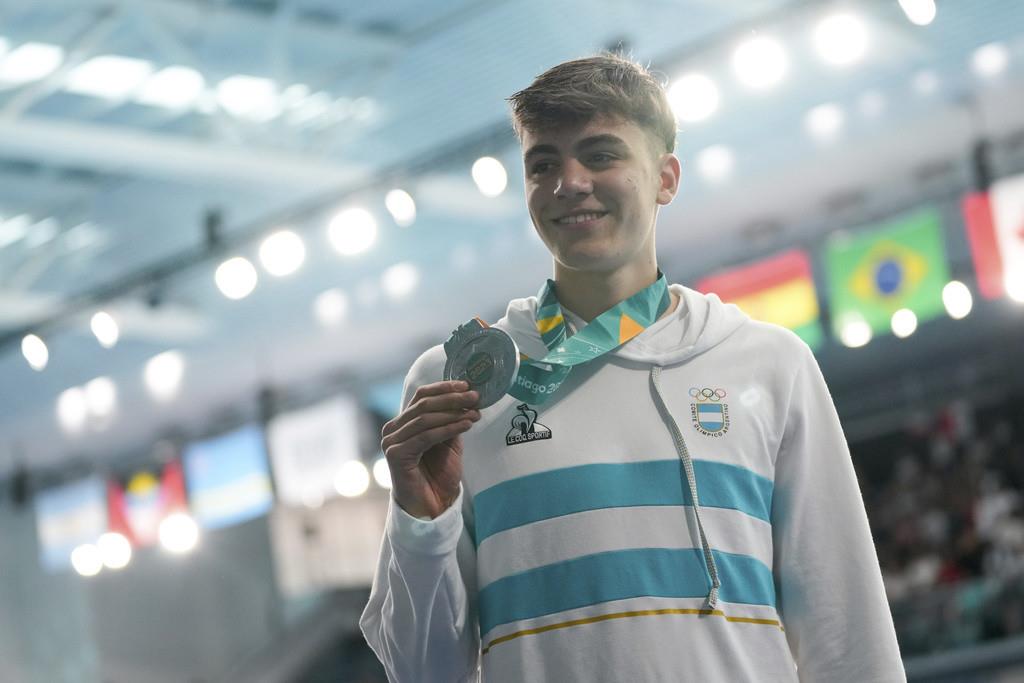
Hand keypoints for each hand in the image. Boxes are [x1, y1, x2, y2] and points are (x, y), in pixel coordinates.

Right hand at [381, 380, 480, 518]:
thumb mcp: (448, 441)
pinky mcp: (395, 455)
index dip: (444, 388)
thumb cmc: (439, 475)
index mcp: (403, 422)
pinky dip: (448, 428)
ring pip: (426, 419)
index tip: (467, 385)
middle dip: (453, 399)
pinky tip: (466, 425)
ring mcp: (391, 442)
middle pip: (424, 404)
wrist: (432, 506)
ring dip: (454, 414)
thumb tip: (468, 398)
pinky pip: (426, 436)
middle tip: (475, 397)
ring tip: (475, 413)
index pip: (422, 396)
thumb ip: (452, 420)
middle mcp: (393, 429)